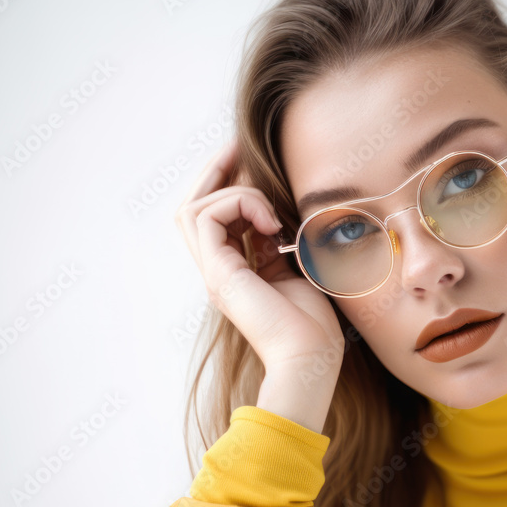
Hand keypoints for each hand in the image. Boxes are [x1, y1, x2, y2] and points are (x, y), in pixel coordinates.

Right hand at [174, 139, 344, 376]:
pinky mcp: (218, 273)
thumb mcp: (296, 270)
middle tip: (237, 148)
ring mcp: (214, 272)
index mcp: (235, 271)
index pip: (214, 218)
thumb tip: (275, 215)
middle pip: (191, 207)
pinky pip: (207, 216)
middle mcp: (218, 270)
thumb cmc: (314, 324)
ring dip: (236, 194)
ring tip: (273, 216)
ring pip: (195, 207)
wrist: (310, 358)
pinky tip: (272, 226)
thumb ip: (279, 244)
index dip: (226, 184)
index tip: (246, 158)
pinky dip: (239, 206)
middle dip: (214, 172)